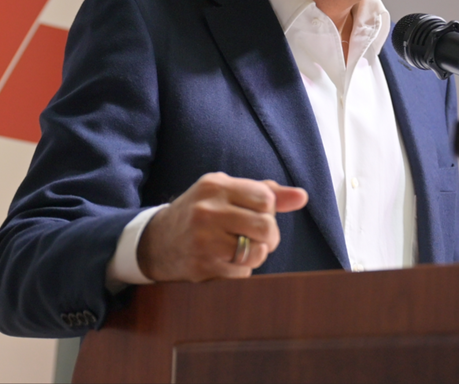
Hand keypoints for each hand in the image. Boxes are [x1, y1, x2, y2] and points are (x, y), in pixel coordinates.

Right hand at [136, 172, 307, 281]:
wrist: (155, 242)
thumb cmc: (201, 214)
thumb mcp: (226, 193)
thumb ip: (265, 192)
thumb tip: (302, 197)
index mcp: (216, 185)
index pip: (266, 198)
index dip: (269, 211)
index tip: (258, 216)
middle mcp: (207, 209)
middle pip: (266, 226)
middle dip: (269, 237)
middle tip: (258, 239)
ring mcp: (203, 239)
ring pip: (256, 252)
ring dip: (256, 256)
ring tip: (241, 251)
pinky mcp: (201, 265)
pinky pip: (241, 274)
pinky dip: (240, 272)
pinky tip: (224, 264)